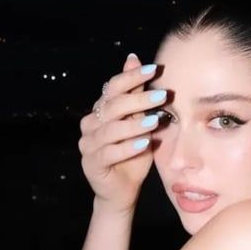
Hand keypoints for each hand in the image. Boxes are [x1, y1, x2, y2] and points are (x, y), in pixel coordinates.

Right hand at [78, 53, 165, 213]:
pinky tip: (145, 142)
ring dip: (134, 124)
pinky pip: (110, 152)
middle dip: (138, 99)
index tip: (154, 69)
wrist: (123, 190)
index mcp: (100, 111)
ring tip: (154, 121)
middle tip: (162, 96)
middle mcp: (90, 124)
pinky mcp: (91, 163)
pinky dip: (128, 147)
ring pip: (111, 130)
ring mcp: (88, 144)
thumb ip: (136, 95)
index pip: (113, 87)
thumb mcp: (139, 122)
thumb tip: (133, 59)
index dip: (132, 77)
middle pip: (113, 106)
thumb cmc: (133, 154)